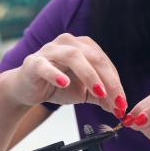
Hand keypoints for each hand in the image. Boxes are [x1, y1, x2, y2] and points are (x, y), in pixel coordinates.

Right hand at [4, 33, 126, 116]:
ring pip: (73, 57)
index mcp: (84, 46)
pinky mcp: (33, 62)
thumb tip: (118, 108)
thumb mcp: (83, 92)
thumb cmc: (56, 85)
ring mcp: (50, 50)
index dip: (116, 83)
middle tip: (116, 101)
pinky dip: (56, 74)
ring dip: (89, 75)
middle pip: (94, 57)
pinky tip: (64, 83)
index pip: (105, 62)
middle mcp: (68, 42)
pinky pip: (45, 66)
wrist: (26, 89)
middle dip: (109, 81)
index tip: (122, 103)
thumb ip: (101, 97)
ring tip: (99, 93)